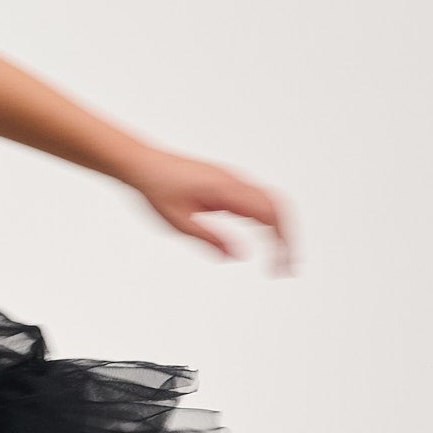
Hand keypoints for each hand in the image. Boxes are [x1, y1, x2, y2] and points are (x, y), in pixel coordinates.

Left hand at [127, 149, 293, 274]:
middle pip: (278, 208)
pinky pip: (257, 200)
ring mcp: (234, 180)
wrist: (144, 164)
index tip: (283, 266)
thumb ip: (209, 239)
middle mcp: (236, 181)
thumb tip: (237, 256)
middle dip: (288, 238)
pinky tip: (265, 240)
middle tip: (288, 268)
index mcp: (227, 189)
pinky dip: (267, 220)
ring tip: (279, 259)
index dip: (282, 242)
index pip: (269, 214)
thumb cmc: (157, 189)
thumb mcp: (179, 222)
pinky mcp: (229, 183)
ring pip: (271, 203)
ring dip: (279, 230)